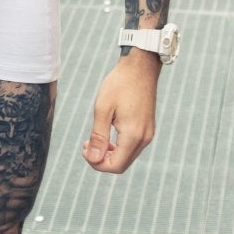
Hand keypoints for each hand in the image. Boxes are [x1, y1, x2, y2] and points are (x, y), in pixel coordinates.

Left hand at [82, 54, 158, 172]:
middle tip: (87, 144)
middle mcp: (144, 138)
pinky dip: (119, 147)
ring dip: (110, 154)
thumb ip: (98, 137)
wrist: (140, 67)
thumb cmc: (119, 84)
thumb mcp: (103, 109)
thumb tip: (93, 159)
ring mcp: (148, 134)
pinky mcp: (148, 128)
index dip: (96, 164)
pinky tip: (108, 135)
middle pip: (122, 165)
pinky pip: (132, 147)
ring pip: (127, 157)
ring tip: (95, 139)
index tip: (85, 148)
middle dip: (102, 160)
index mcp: (133, 135)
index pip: (115, 166)